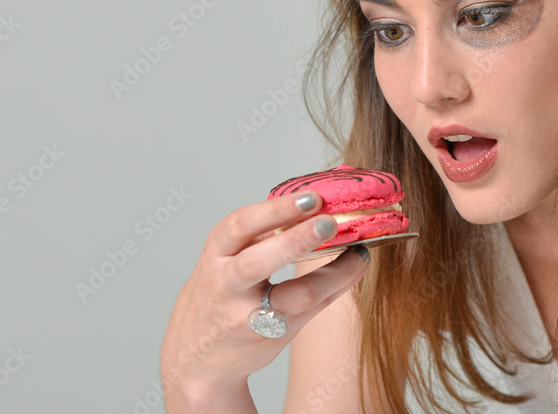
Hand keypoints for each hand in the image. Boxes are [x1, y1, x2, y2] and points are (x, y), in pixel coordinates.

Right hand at [160, 190, 369, 412]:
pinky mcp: (273, 336)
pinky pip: (313, 308)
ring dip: (335, 271)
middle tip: (331, 222)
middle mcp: (225, 286)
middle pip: (258, 261)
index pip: (239, 226)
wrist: (198, 359)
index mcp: (214, 256)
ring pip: (296, 295)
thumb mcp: (222, 259)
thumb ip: (256, 234)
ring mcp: (248, 316)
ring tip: (360, 251)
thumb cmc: (219, 294)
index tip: (310, 197)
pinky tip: (355, 268)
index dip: (275, 210)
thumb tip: (310, 201)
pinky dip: (338, 286)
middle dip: (297, 239)